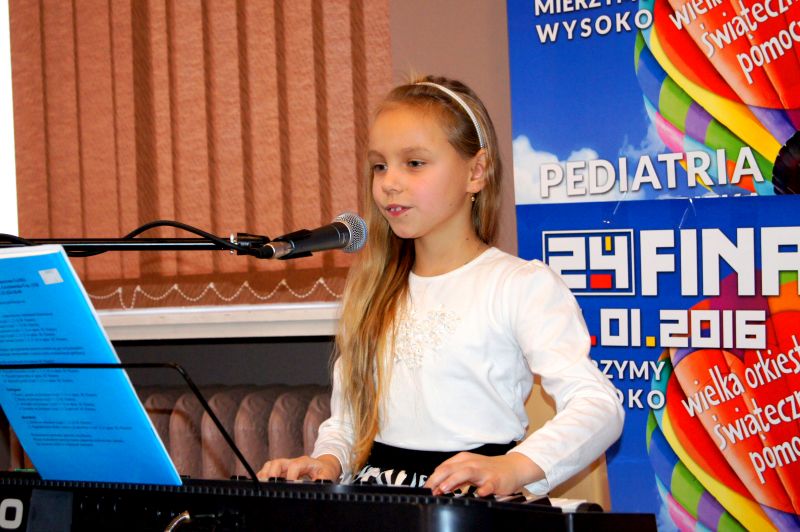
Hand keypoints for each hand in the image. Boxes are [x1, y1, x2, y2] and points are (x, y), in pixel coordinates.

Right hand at [257, 454, 340, 481]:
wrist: (324, 465)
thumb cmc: (324, 470)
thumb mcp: (327, 475)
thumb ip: (323, 480)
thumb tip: (318, 485)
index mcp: (305, 462)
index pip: (295, 466)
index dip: (291, 476)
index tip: (290, 485)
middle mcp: (293, 461)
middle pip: (278, 463)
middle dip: (272, 473)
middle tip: (269, 485)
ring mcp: (285, 465)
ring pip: (271, 465)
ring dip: (265, 474)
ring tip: (261, 485)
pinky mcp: (281, 470)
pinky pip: (268, 470)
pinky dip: (263, 476)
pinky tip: (260, 484)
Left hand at [424, 452, 542, 496]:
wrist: (512, 467)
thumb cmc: (488, 469)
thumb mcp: (469, 471)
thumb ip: (454, 479)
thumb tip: (438, 487)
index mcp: (463, 460)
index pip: (444, 467)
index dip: (433, 478)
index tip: (427, 488)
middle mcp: (472, 463)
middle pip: (451, 468)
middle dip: (438, 478)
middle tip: (430, 488)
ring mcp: (483, 471)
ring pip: (466, 472)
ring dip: (454, 480)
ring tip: (445, 488)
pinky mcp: (495, 479)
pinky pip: (488, 484)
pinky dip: (483, 489)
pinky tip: (478, 494)